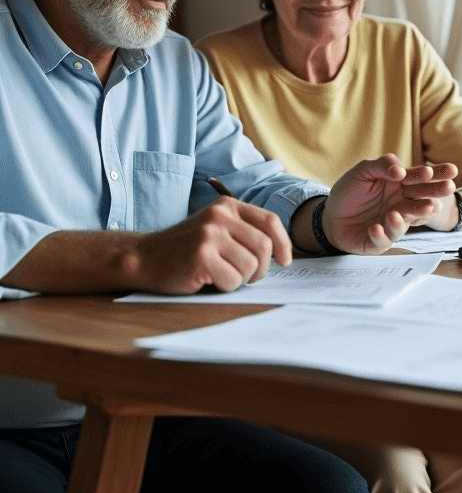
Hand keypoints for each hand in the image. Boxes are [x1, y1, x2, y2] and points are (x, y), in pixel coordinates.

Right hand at [127, 196, 291, 293]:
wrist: (145, 257)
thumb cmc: (187, 248)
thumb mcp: (216, 228)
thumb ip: (244, 231)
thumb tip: (281, 253)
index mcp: (228, 205)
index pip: (270, 222)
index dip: (283, 244)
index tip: (285, 261)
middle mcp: (220, 216)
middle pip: (264, 246)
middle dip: (261, 268)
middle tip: (248, 277)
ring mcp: (209, 234)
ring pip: (250, 265)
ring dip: (241, 279)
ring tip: (224, 276)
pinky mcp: (201, 256)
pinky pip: (233, 279)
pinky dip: (226, 287)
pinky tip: (210, 280)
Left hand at [323, 154, 456, 252]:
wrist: (330, 215)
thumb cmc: (350, 192)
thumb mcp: (363, 171)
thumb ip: (382, 165)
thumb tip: (400, 170)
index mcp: (401, 185)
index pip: (421, 178)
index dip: (436, 173)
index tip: (450, 170)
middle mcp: (402, 204)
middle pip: (423, 198)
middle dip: (436, 192)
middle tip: (448, 187)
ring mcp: (393, 223)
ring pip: (408, 220)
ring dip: (412, 213)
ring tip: (404, 209)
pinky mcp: (381, 240)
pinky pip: (385, 238)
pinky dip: (382, 233)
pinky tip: (375, 227)